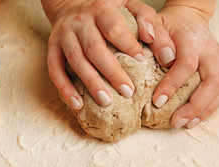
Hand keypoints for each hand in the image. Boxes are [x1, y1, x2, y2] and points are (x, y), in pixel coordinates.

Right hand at [44, 0, 174, 108]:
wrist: (71, 2)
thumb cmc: (108, 10)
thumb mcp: (130, 6)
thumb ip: (149, 22)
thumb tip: (166, 53)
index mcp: (101, 8)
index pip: (114, 27)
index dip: (127, 44)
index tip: (141, 62)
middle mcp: (80, 21)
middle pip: (94, 48)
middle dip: (111, 72)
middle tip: (128, 92)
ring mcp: (64, 35)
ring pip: (76, 61)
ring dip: (91, 82)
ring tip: (106, 102)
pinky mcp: (52, 48)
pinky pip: (55, 70)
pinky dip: (65, 88)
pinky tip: (78, 104)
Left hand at [152, 5, 218, 128]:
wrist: (189, 21)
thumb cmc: (169, 27)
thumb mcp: (155, 26)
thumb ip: (154, 38)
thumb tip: (160, 60)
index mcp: (192, 40)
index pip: (187, 64)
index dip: (173, 84)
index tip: (158, 101)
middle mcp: (211, 50)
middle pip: (213, 80)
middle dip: (195, 105)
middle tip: (176, 121)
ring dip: (205, 110)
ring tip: (185, 123)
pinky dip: (212, 107)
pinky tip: (196, 118)